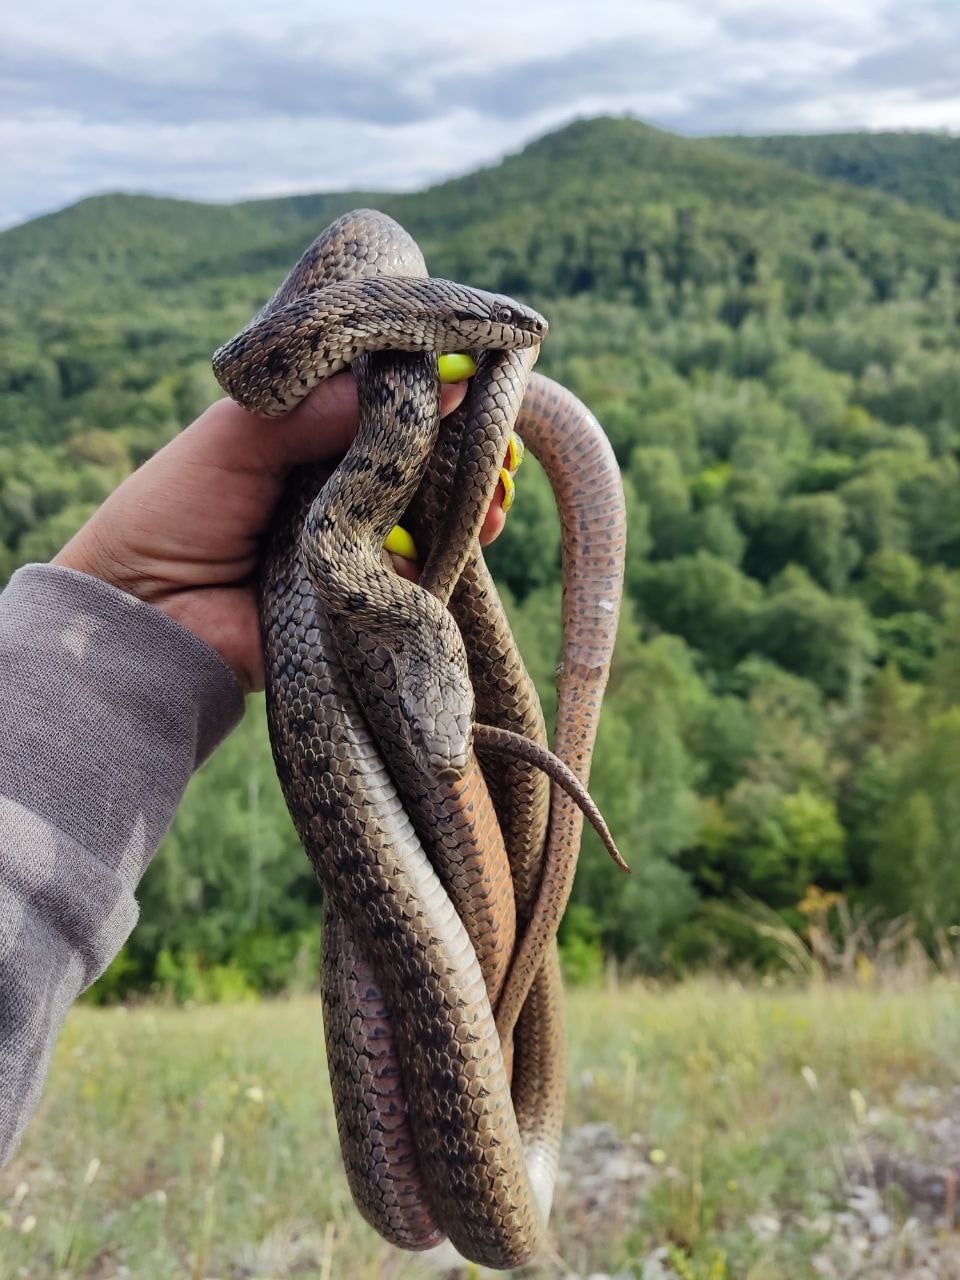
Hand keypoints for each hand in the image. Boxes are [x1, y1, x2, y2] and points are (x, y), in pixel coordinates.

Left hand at [54, 375, 508, 692]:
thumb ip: (321, 408)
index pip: (385, 403)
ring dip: (476, 496)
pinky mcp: (366, 596)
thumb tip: (432, 379)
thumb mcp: (237, 438)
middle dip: (470, 446)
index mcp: (308, 437)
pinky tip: (486, 526)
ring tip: (502, 484)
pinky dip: (459, 551)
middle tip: (502, 441)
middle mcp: (341, 485)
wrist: (144, 617)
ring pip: (435, 513)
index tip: (476, 378)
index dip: (435, 391)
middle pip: (424, 457)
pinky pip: (425, 573)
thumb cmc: (173, 513)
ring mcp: (359, 541)